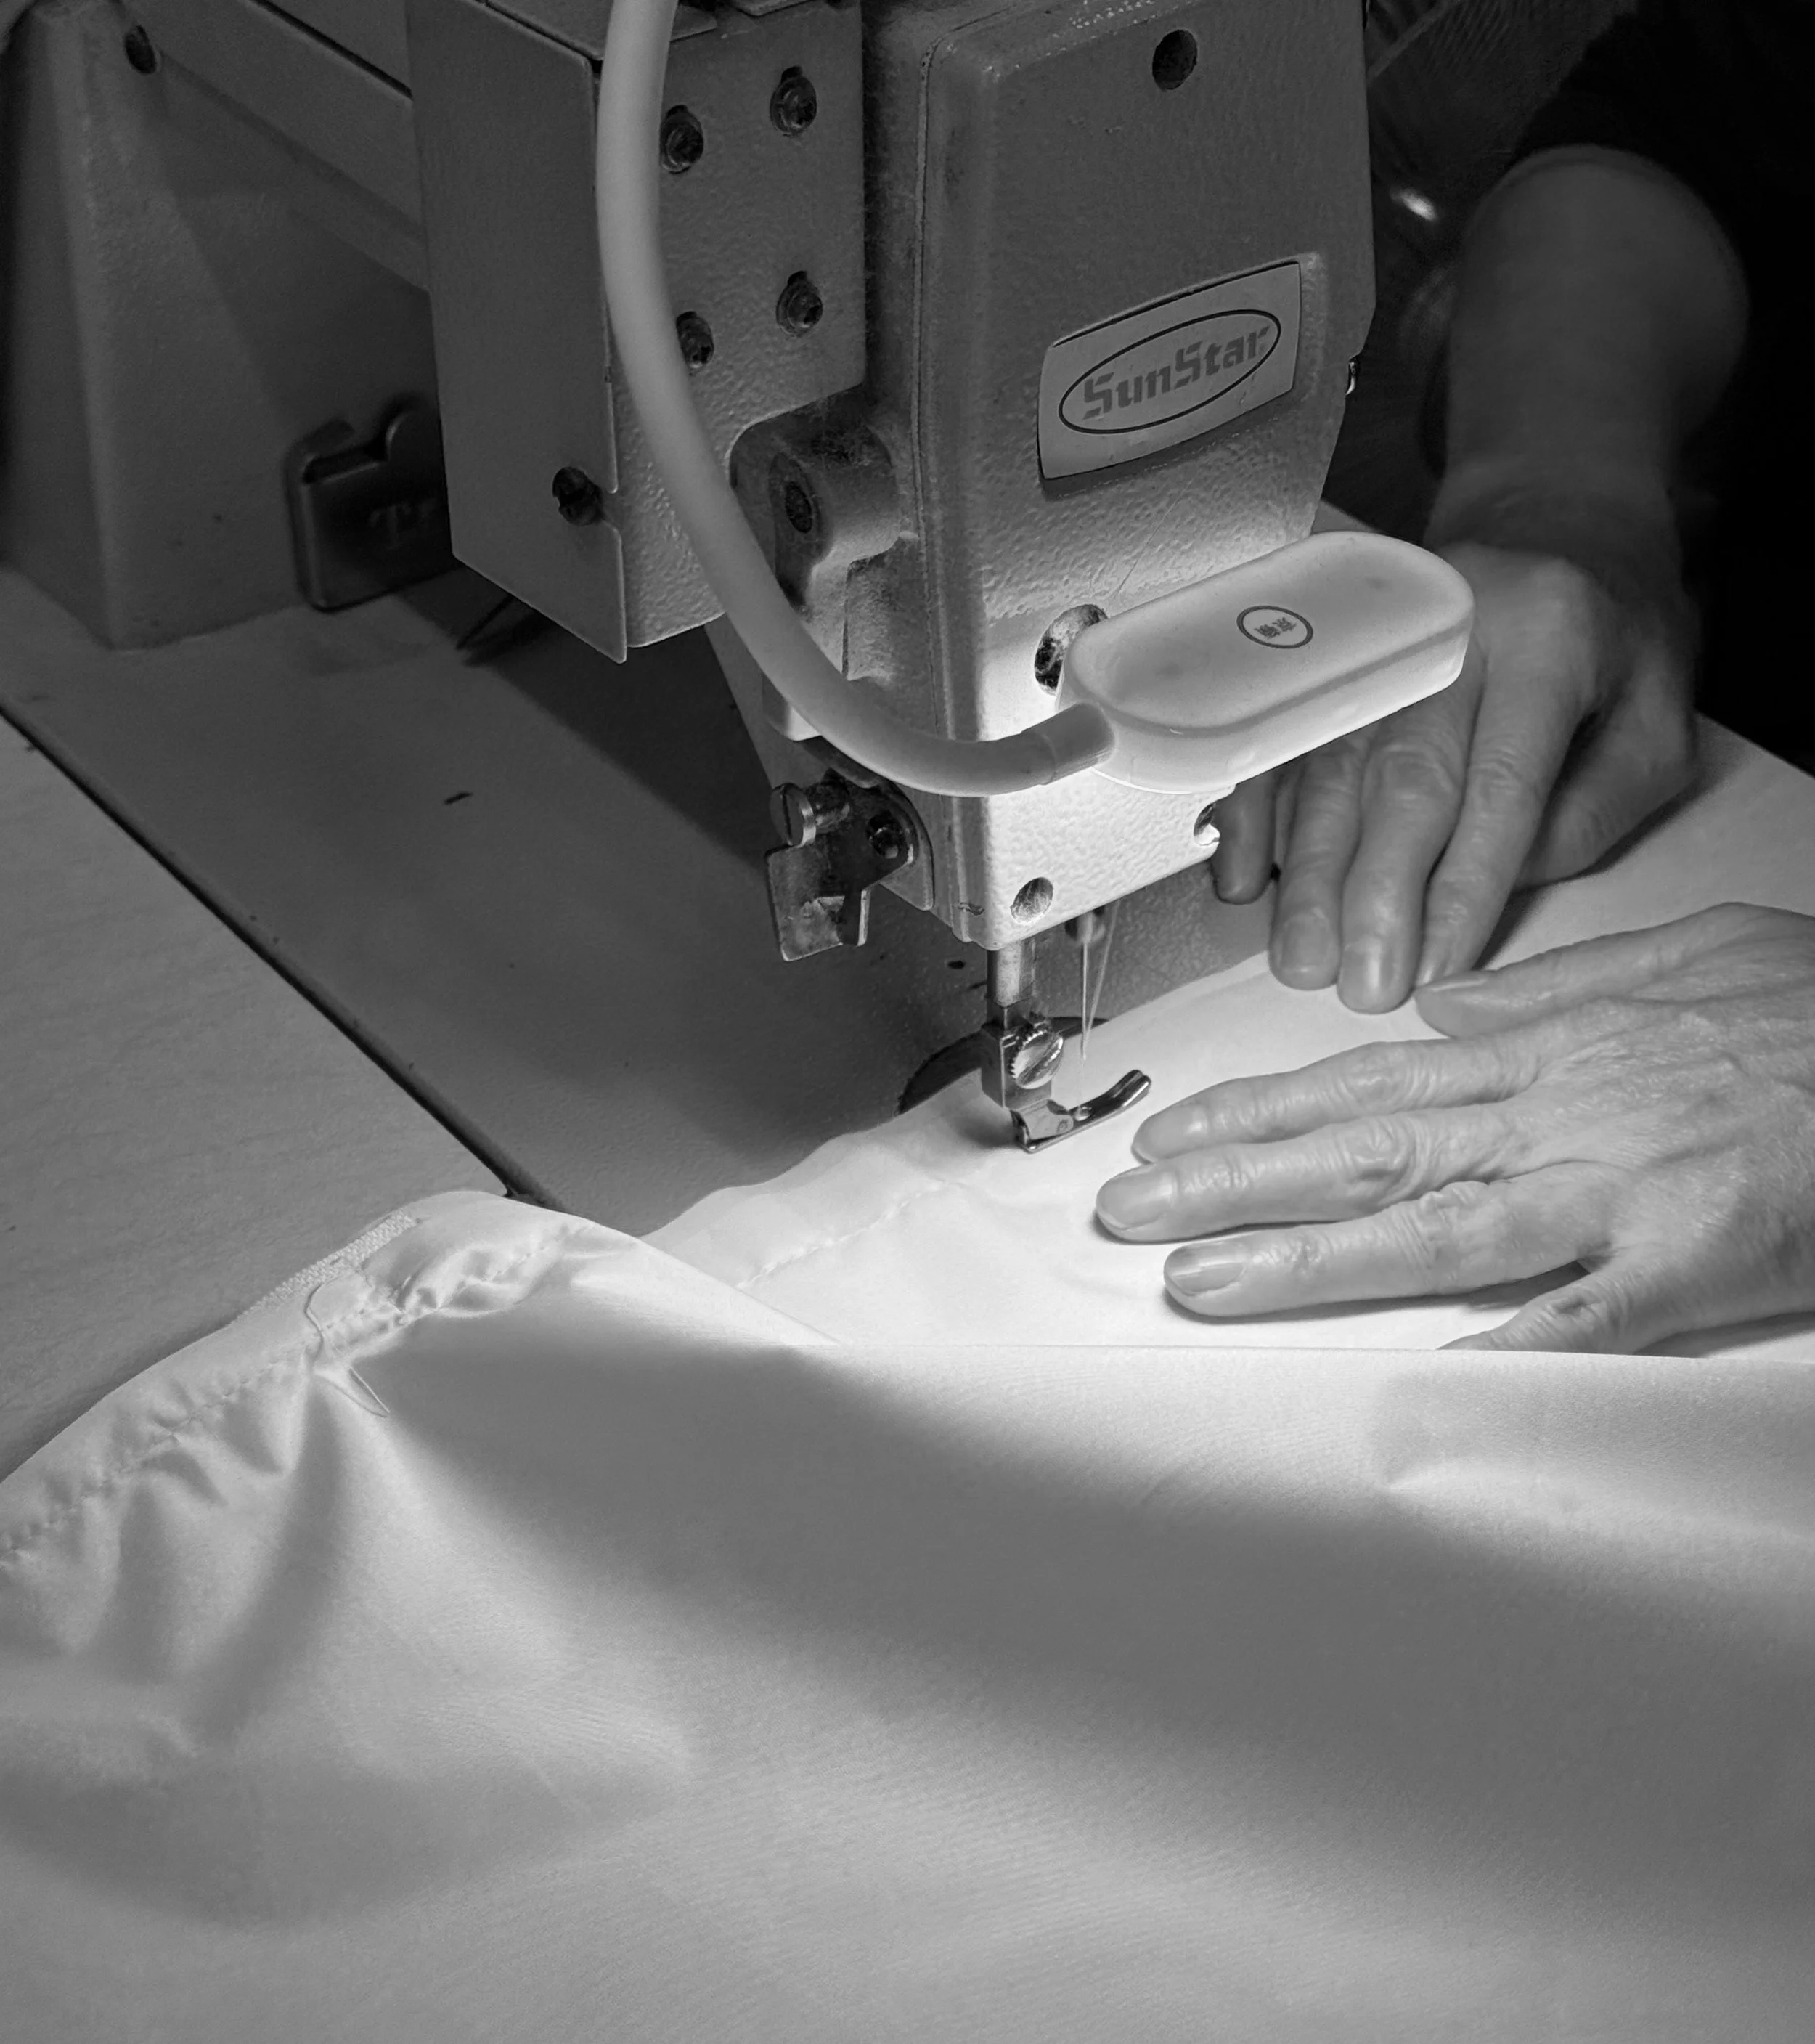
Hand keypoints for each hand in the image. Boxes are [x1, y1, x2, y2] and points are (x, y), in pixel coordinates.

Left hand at [1095, 905, 1814, 1352]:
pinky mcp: (1690, 1258)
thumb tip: (1442, 1006)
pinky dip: (1497, 1342)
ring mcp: (1616, 1187)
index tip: (1169, 1134)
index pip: (1365, 1082)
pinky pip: (1580, 1314)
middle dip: (1233, 1183)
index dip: (1256, 1112)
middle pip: (1364, 1150)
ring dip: (1308, 1258)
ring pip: (1433, 1225)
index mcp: (1544, 1049)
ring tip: (1198, 1282)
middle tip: (1125, 1212)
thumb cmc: (1808, 1011)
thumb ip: (1546, 989)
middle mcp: (1554, 1113)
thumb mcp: (1670, 961)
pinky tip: (1409, 1378)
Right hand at [1208, 542, 1698, 1011]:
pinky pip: (1282, 738)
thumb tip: (1488, 887)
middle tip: (1358, 982)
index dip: (1466, 881)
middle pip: (1403, 774)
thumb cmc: (1617, 642)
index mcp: (1552, 637)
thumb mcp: (1660, 722)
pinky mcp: (1329, 654)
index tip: (1439, 966)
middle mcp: (1451, 628)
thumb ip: (1591, 809)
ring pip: (1331, 762)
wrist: (1556, 523)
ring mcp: (1378, 636)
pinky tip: (1244, 881)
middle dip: (1374, 890)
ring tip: (1300, 958)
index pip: (1502, 780)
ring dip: (1309, 871)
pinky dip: (1255, 813)